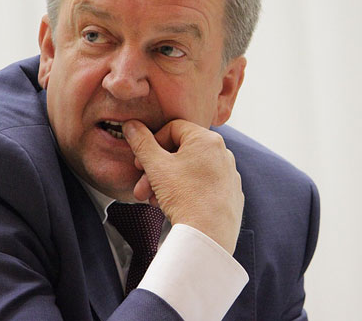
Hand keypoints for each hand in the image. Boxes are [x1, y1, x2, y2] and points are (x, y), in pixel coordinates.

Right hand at [123, 119, 243, 253]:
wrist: (209, 237)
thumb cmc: (185, 198)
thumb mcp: (155, 166)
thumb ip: (141, 142)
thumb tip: (131, 125)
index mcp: (207, 139)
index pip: (173, 128)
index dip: (152, 143)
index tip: (140, 161)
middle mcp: (223, 153)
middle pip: (180, 152)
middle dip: (155, 169)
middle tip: (141, 185)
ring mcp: (229, 175)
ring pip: (190, 170)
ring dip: (166, 182)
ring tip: (152, 200)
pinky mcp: (231, 195)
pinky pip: (203, 186)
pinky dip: (185, 192)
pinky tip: (171, 206)